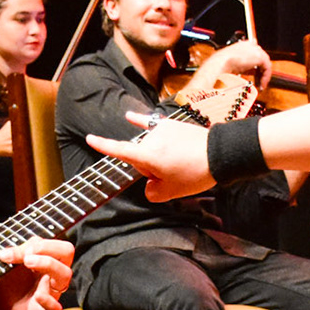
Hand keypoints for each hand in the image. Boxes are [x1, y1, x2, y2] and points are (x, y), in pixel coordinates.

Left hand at [0, 222, 74, 309]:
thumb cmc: (6, 284)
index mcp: (41, 258)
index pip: (45, 242)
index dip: (27, 244)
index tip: (4, 252)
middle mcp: (49, 272)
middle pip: (66, 251)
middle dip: (48, 247)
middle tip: (26, 253)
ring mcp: (49, 291)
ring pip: (65, 274)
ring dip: (49, 265)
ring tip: (29, 262)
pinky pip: (55, 307)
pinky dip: (48, 301)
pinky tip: (37, 297)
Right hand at [87, 113, 216, 201]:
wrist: (220, 155)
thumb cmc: (195, 174)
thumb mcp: (171, 193)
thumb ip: (153, 192)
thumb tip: (150, 185)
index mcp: (148, 155)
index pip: (120, 150)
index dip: (103, 145)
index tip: (89, 138)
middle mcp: (151, 139)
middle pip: (141, 158)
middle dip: (152, 168)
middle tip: (175, 174)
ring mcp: (161, 130)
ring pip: (150, 148)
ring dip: (159, 156)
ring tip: (181, 162)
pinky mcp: (172, 125)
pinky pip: (151, 123)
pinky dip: (140, 120)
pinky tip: (129, 116)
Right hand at [187, 40, 271, 93]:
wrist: (220, 63)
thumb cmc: (220, 65)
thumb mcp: (232, 66)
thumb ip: (240, 68)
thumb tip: (243, 77)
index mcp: (241, 45)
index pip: (252, 55)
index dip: (254, 66)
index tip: (253, 75)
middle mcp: (249, 45)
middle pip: (260, 58)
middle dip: (260, 71)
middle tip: (258, 81)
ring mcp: (255, 49)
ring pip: (265, 63)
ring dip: (263, 75)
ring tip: (260, 85)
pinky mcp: (260, 56)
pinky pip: (267, 68)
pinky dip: (265, 77)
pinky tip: (261, 84)